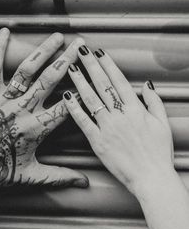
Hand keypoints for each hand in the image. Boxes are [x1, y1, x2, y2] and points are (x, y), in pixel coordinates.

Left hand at [0, 28, 87, 187]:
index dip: (80, 93)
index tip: (92, 79)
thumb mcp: (29, 176)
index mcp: (36, 129)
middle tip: (80, 46)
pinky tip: (5, 31)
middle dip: (67, 61)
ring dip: (43, 51)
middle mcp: (22, 109)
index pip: (65, 108)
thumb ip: (58, 176)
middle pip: (50, 81)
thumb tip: (83, 182)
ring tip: (57, 36)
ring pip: (27, 70)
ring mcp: (4, 99)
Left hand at [63, 45, 173, 197]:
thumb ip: (154, 102)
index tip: (99, 52)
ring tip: (70, 67)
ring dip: (80, 81)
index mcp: (136, 109)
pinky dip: (74, 108)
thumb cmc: (158, 152)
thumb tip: (147, 85)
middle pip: (102, 85)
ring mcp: (107, 128)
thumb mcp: (162, 123)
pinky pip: (83, 121)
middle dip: (90, 65)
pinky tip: (66, 95)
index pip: (118, 80)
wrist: (151, 178)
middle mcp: (120, 115)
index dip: (107, 64)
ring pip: (90, 99)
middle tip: (80, 51)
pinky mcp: (98, 142)